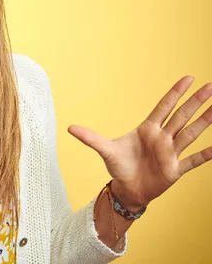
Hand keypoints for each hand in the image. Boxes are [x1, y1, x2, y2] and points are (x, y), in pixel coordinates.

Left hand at [68, 76, 211, 210]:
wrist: (126, 189)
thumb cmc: (117, 166)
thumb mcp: (104, 150)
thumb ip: (90, 138)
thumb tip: (69, 128)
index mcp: (147, 129)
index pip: (164, 107)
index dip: (175, 93)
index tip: (188, 78)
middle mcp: (162, 138)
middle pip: (182, 116)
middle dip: (196, 102)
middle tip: (211, 86)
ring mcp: (171, 153)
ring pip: (191, 134)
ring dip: (205, 122)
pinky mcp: (175, 170)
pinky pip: (194, 160)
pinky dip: (205, 155)